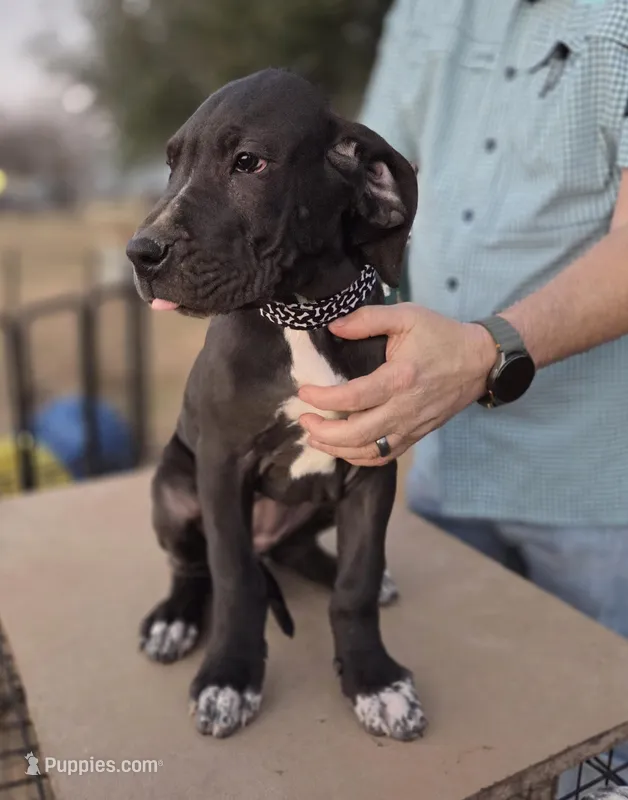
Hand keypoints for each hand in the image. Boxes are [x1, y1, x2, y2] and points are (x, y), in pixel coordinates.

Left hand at [298, 303, 495, 465]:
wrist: (480, 361)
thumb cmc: (441, 336)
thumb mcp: (406, 316)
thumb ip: (367, 318)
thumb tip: (333, 326)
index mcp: (400, 378)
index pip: (352, 398)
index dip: (322, 399)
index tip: (304, 393)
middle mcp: (405, 409)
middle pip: (356, 435)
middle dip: (323, 432)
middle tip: (304, 419)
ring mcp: (412, 426)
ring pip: (368, 452)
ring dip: (337, 449)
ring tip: (315, 437)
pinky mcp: (416, 435)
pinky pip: (384, 456)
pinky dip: (359, 457)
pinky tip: (342, 447)